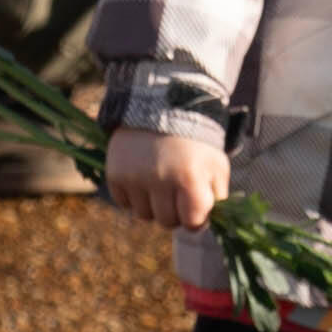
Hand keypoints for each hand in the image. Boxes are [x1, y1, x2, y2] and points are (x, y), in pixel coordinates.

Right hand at [107, 117, 226, 231]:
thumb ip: (215, 198)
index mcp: (189, 178)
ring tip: (159, 181)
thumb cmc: (195, 142)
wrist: (162, 107)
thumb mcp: (216, 166)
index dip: (196, 217)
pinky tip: (142, 176)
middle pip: (167, 222)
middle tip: (177, 190)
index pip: (193, 223)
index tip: (195, 205)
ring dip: (152, 204)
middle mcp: (159, 179)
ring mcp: (135, 177)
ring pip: (144, 215)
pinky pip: (124, 203)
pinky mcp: (115, 174)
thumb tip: (205, 224)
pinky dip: (133, 195)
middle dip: (174, 211)